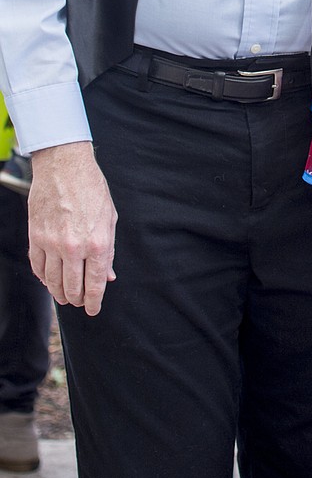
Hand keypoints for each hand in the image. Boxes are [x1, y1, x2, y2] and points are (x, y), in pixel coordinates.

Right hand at [28, 141, 116, 315]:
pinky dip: (43, 277)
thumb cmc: (92, 190)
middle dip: (77, 300)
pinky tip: (48, 280)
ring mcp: (52, 243)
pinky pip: (37, 266)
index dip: (94, 302)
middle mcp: (74, 247)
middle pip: (72, 287)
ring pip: (52, 281)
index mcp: (97, 243)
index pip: (95, 284)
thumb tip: (108, 276)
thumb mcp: (109, 219)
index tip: (93, 310)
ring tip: (64, 296)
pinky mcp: (35, 236)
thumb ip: (108, 251)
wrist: (65, 167)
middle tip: (79, 302)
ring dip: (58, 293)